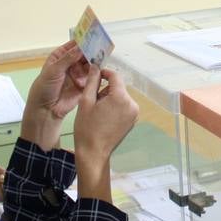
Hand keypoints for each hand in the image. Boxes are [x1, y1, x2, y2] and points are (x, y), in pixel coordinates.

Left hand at [20, 40, 91, 149]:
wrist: (47, 109)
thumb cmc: (44, 88)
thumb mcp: (54, 70)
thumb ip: (68, 59)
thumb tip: (80, 47)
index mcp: (60, 57)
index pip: (73, 45)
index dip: (82, 40)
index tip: (92, 35)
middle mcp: (70, 63)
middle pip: (83, 54)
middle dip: (90, 51)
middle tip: (99, 47)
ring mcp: (77, 73)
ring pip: (89, 64)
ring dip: (93, 62)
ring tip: (99, 59)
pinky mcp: (84, 84)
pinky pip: (92, 76)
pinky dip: (96, 73)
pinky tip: (99, 71)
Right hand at [73, 67, 138, 202]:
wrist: (94, 153)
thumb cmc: (87, 128)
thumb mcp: (86, 102)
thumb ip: (92, 82)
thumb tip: (95, 67)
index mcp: (121, 98)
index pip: (115, 76)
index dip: (104, 73)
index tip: (94, 75)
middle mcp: (132, 104)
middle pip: (118, 87)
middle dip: (105, 89)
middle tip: (92, 99)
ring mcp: (134, 113)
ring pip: (120, 96)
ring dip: (109, 98)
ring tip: (97, 110)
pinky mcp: (133, 120)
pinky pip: (123, 106)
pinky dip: (114, 106)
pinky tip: (104, 116)